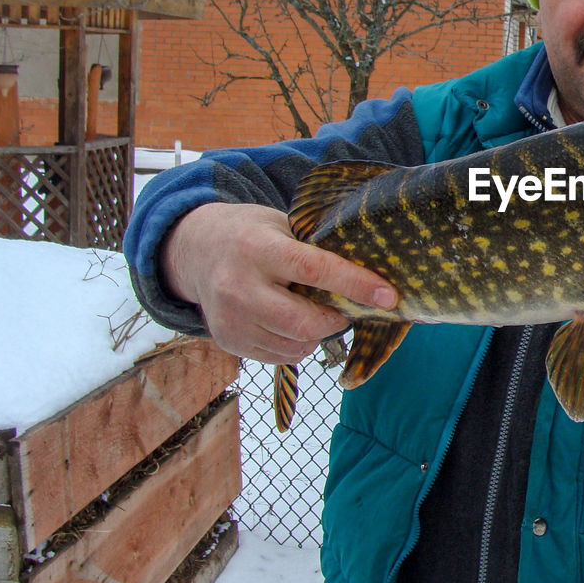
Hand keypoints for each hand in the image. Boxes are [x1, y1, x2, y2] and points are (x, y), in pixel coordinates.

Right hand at [161, 203, 396, 364]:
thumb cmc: (252, 234)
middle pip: (304, 322)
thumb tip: (371, 274)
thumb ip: (316, 249)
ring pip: (294, 345)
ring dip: (319, 334)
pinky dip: (298, 345)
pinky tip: (292, 322)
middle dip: (337, 320)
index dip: (356, 285)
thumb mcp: (282, 226)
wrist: (195, 249)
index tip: (388, 295)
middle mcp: (238, 286)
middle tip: (347, 309)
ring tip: (316, 311)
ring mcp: (229, 318)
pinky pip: (279, 356)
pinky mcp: (226, 340)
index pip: (315, 270)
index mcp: (258, 248)